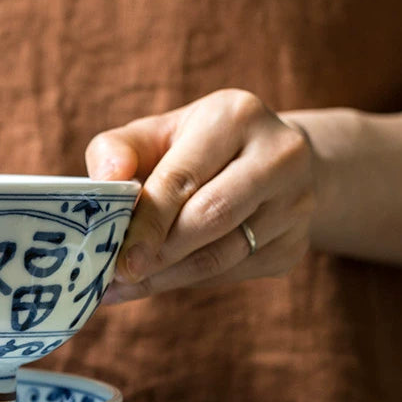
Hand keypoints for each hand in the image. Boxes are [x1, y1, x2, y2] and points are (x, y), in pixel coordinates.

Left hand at [86, 89, 315, 302]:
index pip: (183, 178)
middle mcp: (279, 155)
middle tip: (119, 274)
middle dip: (158, 252)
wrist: (270, 163)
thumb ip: (118, 150)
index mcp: (237, 116)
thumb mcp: (155, 134)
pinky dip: (191, 282)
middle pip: (209, 217)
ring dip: (169, 276)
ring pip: (223, 255)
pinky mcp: (296, 243)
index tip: (117, 258)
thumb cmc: (194, 149)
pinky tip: (160, 282)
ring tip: (129, 285)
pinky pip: (235, 272)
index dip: (147, 222)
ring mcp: (295, 203)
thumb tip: (105, 178)